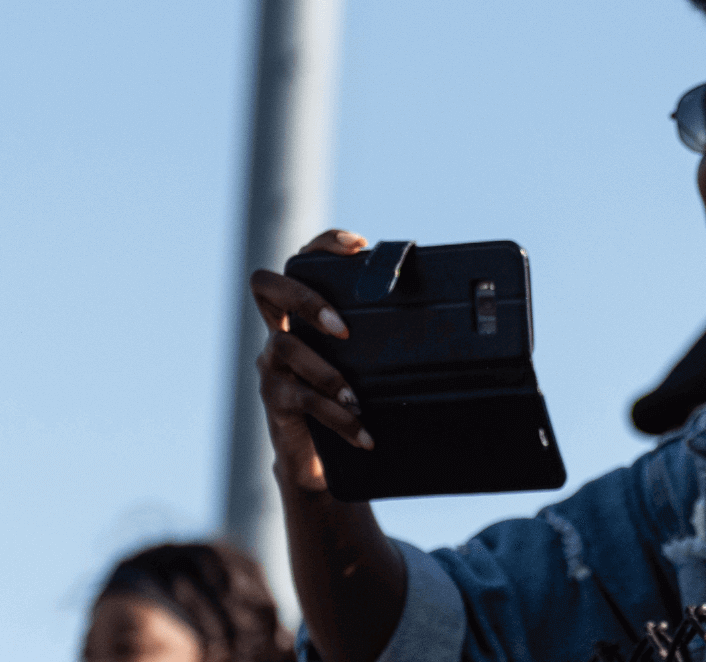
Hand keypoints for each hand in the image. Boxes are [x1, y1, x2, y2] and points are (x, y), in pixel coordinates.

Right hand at [251, 228, 375, 493]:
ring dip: (326, 372)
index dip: (321, 246)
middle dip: (304, 298)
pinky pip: (302, 399)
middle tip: (341, 325)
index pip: (299, 263)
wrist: (318, 459)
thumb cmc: (347, 401)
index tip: (357, 247)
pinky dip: (336, 417)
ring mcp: (271, 364)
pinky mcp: (275, 399)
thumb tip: (439, 320)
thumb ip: (378, 340)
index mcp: (302, 315)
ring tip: (356, 397)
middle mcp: (279, 330)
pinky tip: (362, 432)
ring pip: (287, 348)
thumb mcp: (362, 366)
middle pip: (266, 287)